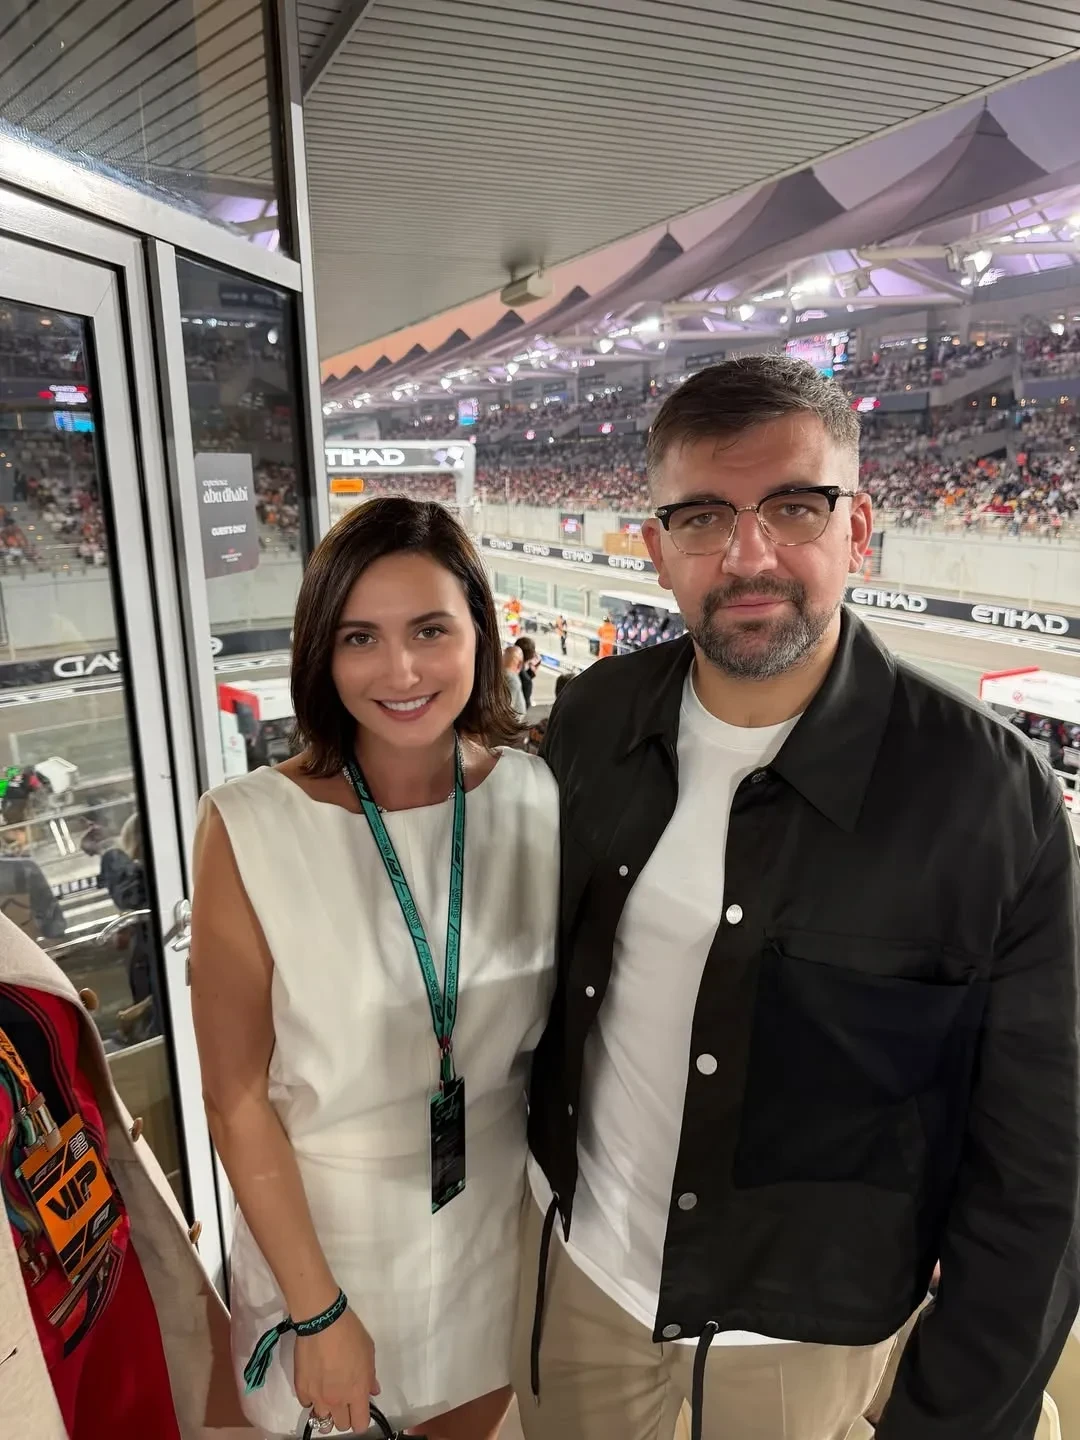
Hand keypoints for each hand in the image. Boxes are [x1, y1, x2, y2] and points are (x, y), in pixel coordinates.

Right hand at [294, 1308, 379, 1433]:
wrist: (322, 1322)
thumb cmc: (350, 1334)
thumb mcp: (369, 1353)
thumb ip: (370, 1377)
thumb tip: (372, 1391)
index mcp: (356, 1393)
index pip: (360, 1425)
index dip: (362, 1420)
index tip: (361, 1411)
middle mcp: (336, 1401)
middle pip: (341, 1425)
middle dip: (345, 1417)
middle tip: (345, 1401)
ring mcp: (317, 1397)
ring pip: (322, 1420)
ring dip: (327, 1411)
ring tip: (328, 1396)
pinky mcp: (301, 1389)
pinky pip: (307, 1404)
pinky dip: (312, 1399)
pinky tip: (315, 1385)